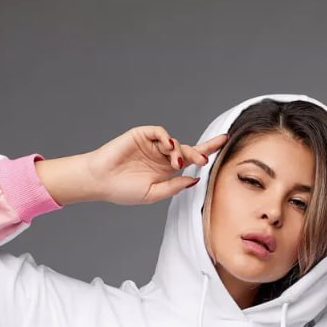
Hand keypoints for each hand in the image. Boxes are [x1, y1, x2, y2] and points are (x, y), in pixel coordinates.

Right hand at [86, 126, 228, 205]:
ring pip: (175, 142)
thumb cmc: (124, 190)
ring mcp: (152, 145)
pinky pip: (160, 132)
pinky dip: (167, 137)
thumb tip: (194, 179)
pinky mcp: (141, 135)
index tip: (225, 142)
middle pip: (188, 149)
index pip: (191, 159)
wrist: (100, 181)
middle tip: (203, 160)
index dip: (208, 150)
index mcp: (167, 171)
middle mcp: (162, 157)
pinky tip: (168, 147)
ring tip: (177, 162)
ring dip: (181, 151)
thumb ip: (174, 187)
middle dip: (199, 153)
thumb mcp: (153, 194)